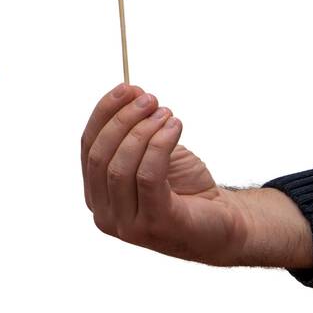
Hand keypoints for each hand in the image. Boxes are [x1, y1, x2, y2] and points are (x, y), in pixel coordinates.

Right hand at [80, 83, 248, 266]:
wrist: (223, 225)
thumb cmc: (185, 189)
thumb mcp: (152, 155)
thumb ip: (134, 131)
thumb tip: (129, 90)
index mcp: (96, 195)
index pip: (88, 148)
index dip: (103, 114)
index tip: (126, 88)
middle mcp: (104, 214)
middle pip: (100, 157)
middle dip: (122, 120)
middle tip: (149, 98)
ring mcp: (127, 225)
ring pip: (120, 166)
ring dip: (142, 131)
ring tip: (166, 112)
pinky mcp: (155, 224)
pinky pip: (147, 177)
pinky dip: (159, 145)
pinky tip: (175, 127)